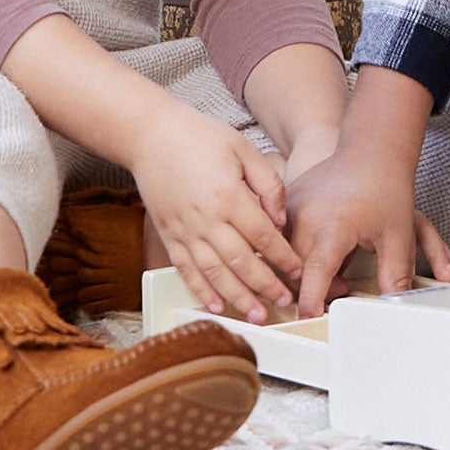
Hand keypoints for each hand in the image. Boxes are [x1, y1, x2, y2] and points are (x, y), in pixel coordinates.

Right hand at [132, 103, 299, 323]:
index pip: (263, 236)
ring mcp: (184, 230)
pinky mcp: (169, 235)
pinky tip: (215, 305)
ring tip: (257, 314)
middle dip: (266, 285)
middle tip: (285, 301)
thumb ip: (268, 184)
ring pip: (214, 273)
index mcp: (228, 195)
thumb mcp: (243, 149)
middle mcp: (206, 218)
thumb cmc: (200, 137)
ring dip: (237, 297)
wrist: (151, 135)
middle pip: (241, 261)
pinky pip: (185, 269)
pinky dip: (200, 290)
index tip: (298, 271)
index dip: (283, 257)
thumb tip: (280, 220)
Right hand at [283, 137, 449, 311]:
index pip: (315, 273)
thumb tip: (393, 306)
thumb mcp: (398, 236)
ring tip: (335, 268)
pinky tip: (320, 249)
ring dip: (304, 270)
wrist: (372, 151)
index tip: (310, 317)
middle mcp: (306, 216)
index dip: (311, 299)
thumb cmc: (386, 189)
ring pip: (286, 255)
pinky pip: (282, 238)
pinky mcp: (287, 204)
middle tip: (342, 287)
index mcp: (334, 225)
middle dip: (315, 288)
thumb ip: (395, 275)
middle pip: (297, 268)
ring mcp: (292, 208)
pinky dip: (296, 252)